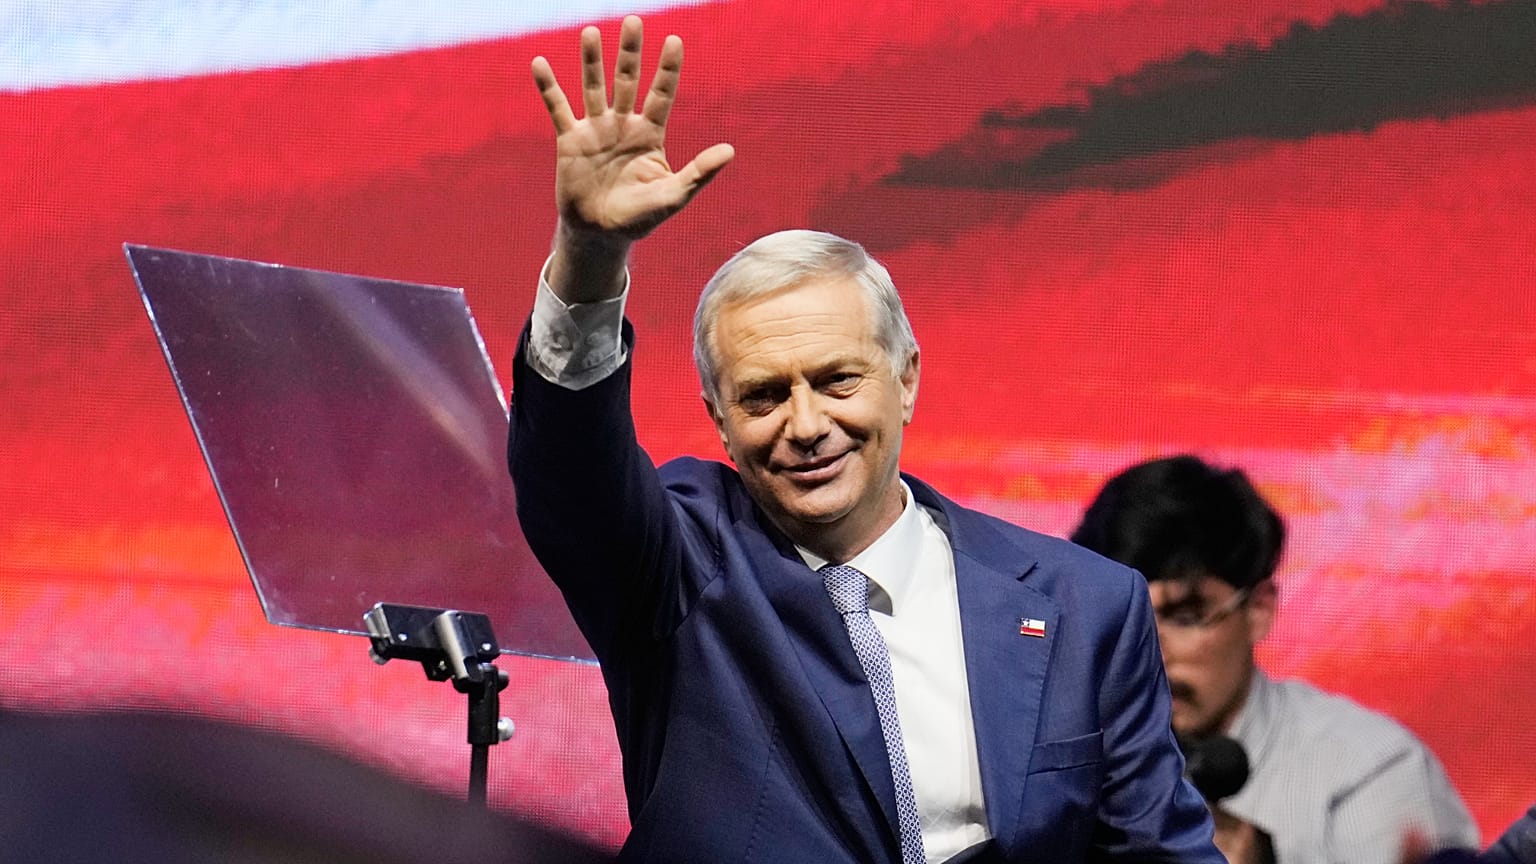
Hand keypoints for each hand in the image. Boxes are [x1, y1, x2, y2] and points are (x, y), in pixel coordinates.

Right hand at [532, 14, 733, 290]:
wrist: (600, 234)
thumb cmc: (640, 217)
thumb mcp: (673, 196)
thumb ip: (699, 173)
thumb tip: (730, 151)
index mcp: (650, 135)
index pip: (662, 94)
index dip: (668, 68)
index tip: (674, 40)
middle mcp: (623, 125)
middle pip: (628, 80)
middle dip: (630, 53)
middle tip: (634, 21)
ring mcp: (595, 130)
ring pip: (593, 87)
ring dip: (592, 60)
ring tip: (591, 32)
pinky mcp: (569, 140)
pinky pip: (558, 108)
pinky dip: (548, 86)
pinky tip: (539, 63)